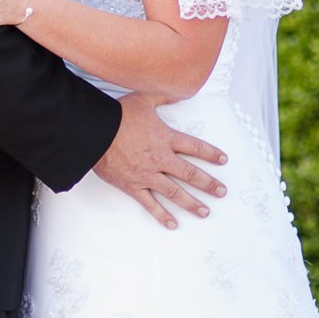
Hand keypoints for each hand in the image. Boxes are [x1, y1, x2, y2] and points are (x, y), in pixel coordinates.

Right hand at [94, 93, 228, 228]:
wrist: (95, 133)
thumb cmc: (118, 116)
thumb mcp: (143, 100)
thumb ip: (163, 97)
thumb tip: (178, 93)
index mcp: (165, 139)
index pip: (195, 147)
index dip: (211, 154)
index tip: (223, 160)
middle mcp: (161, 159)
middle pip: (190, 174)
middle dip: (208, 184)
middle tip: (221, 192)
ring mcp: (148, 175)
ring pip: (174, 193)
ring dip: (191, 203)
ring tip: (205, 211)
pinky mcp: (133, 186)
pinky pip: (150, 204)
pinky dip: (161, 215)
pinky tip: (172, 224)